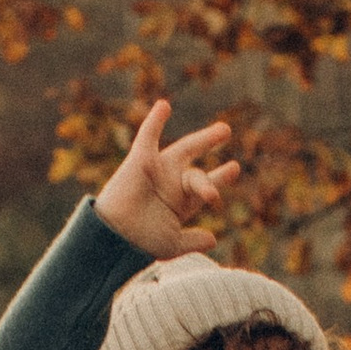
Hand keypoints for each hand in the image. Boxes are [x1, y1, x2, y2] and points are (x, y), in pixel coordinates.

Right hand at [95, 98, 241, 259]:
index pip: (205, 185)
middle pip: (196, 163)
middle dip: (209, 147)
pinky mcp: (141, 160)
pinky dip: (154, 121)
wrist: (117, 236)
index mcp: (181, 202)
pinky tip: (164, 106)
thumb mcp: (172, 244)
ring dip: (202, 138)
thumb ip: (192, 241)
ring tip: (222, 126)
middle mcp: (171, 184)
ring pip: (183, 148)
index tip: (233, 168)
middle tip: (226, 130)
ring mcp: (158, 171)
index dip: (220, 176)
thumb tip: (213, 239)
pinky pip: (148, 136)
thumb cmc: (141, 243)